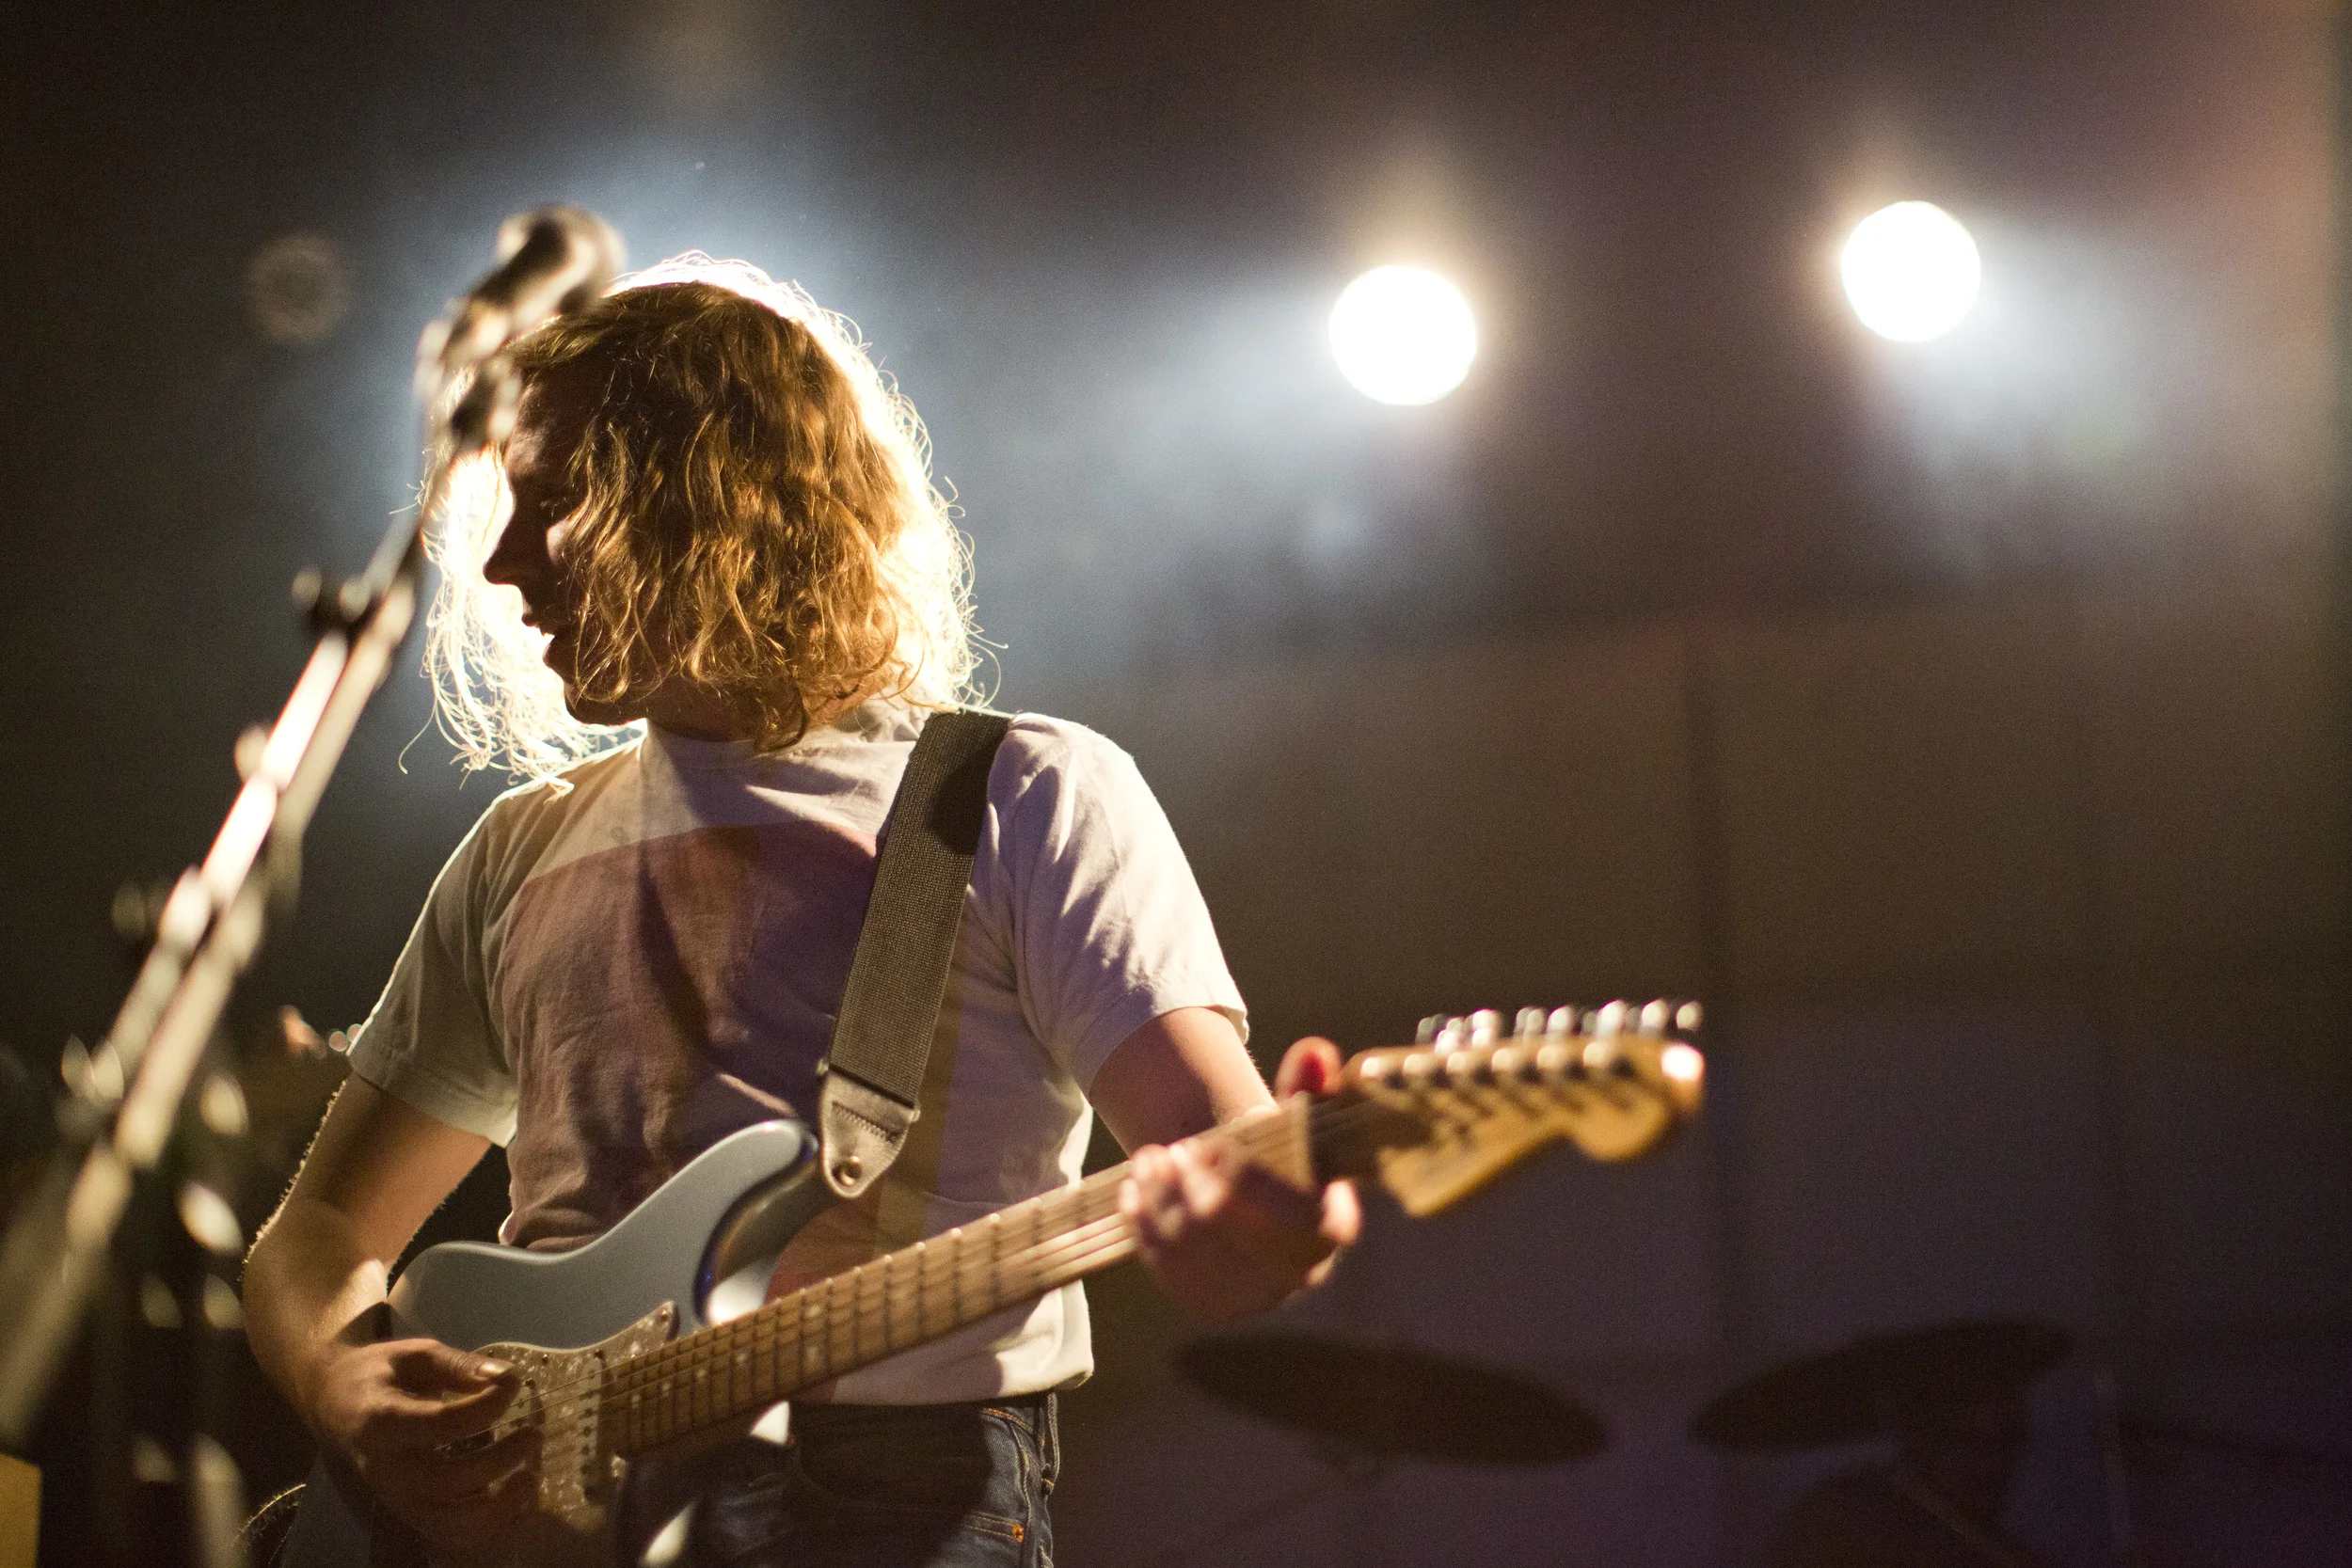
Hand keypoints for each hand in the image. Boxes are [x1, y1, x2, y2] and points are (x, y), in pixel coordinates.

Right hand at [305, 1337, 539, 1552]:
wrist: (335, 1404)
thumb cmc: (380, 1374)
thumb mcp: (415, 1354)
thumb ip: (459, 1366)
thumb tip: (508, 1378)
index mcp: (381, 1421)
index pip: (440, 1424)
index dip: (487, 1407)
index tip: (515, 1385)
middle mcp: (385, 1469)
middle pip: (446, 1481)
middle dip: (499, 1461)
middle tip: (533, 1434)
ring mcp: (395, 1497)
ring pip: (448, 1523)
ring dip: (499, 1506)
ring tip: (530, 1476)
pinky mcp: (408, 1512)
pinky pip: (450, 1534)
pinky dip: (490, 1525)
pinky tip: (517, 1498)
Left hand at [1119, 1037, 1363, 1323]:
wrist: (1250, 1199)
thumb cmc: (1280, 1153)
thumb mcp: (1296, 1116)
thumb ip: (1308, 1084)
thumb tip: (1314, 1054)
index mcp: (1332, 1228)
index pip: (1299, 1220)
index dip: (1251, 1186)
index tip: (1214, 1147)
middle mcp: (1300, 1274)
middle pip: (1236, 1239)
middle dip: (1192, 1188)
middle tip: (1169, 1150)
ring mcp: (1254, 1297)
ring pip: (1194, 1253)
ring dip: (1161, 1201)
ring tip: (1147, 1160)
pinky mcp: (1213, 1306)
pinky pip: (1170, 1274)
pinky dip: (1146, 1229)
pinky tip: (1132, 1193)